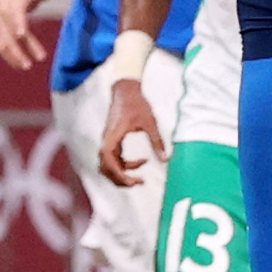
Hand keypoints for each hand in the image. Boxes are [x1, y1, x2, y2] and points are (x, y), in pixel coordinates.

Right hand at [0, 0, 50, 72]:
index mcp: (13, 7)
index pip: (15, 17)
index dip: (18, 25)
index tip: (22, 35)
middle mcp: (4, 18)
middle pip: (10, 36)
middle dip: (18, 51)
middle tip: (29, 64)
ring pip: (4, 45)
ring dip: (13, 57)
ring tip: (26, 67)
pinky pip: (1, 48)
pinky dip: (9, 57)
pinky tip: (19, 66)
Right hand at [97, 72, 165, 187]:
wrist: (126, 90)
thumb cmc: (136, 103)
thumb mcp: (150, 122)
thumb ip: (157, 141)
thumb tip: (165, 158)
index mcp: (112, 136)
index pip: (108, 160)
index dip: (118, 174)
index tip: (133, 181)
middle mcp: (107, 140)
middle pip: (106, 167)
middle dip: (120, 179)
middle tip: (139, 182)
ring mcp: (108, 141)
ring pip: (108, 165)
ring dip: (121, 174)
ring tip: (139, 177)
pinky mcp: (112, 140)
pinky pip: (114, 159)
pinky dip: (124, 165)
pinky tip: (141, 161)